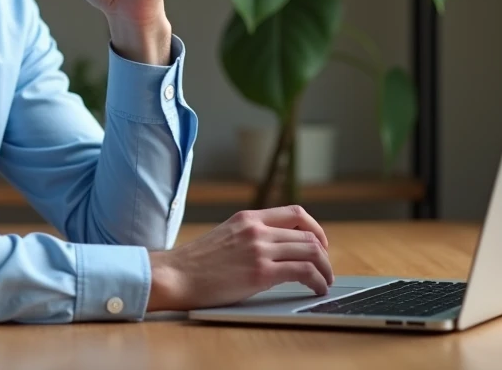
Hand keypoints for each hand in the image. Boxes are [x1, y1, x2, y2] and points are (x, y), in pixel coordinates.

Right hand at [146, 206, 332, 311]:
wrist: (175, 275)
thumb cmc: (196, 263)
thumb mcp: (226, 236)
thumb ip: (249, 236)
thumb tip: (274, 248)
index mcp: (248, 217)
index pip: (295, 213)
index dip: (315, 228)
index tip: (319, 243)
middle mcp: (257, 229)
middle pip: (308, 234)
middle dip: (324, 253)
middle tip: (325, 268)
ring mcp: (260, 249)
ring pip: (311, 251)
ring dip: (325, 268)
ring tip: (325, 280)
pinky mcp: (261, 272)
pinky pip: (303, 272)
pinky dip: (317, 280)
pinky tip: (317, 288)